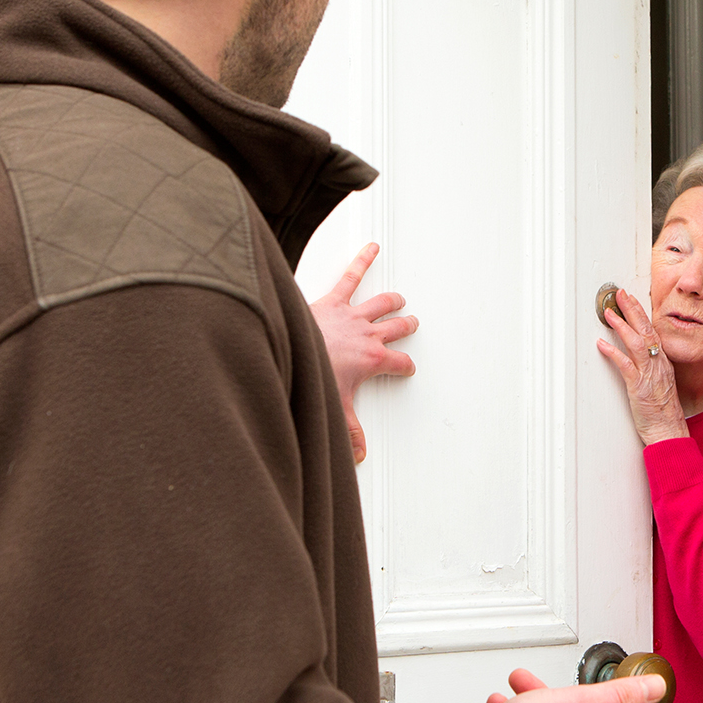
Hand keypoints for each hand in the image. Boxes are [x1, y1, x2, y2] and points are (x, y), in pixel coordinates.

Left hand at [308, 243, 417, 462]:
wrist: (291, 349)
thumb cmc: (312, 372)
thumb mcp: (335, 409)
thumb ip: (350, 433)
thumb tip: (358, 455)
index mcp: (373, 360)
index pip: (401, 364)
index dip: (407, 367)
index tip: (407, 368)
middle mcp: (368, 335)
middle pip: (397, 328)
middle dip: (406, 326)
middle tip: (411, 323)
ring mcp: (352, 315)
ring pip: (382, 303)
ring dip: (393, 300)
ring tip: (398, 298)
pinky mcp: (334, 300)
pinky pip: (351, 276)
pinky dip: (363, 260)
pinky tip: (371, 248)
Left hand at [594, 288, 687, 446]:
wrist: (669, 431)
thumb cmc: (663, 412)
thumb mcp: (660, 384)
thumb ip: (651, 368)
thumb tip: (639, 357)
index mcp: (663, 362)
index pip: (652, 331)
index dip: (640, 313)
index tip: (630, 299)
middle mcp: (658, 364)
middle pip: (645, 330)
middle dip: (632, 309)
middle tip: (620, 294)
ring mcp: (650, 375)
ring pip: (636, 343)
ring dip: (622, 326)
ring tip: (608, 313)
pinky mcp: (640, 387)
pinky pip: (626, 366)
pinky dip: (613, 353)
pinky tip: (602, 344)